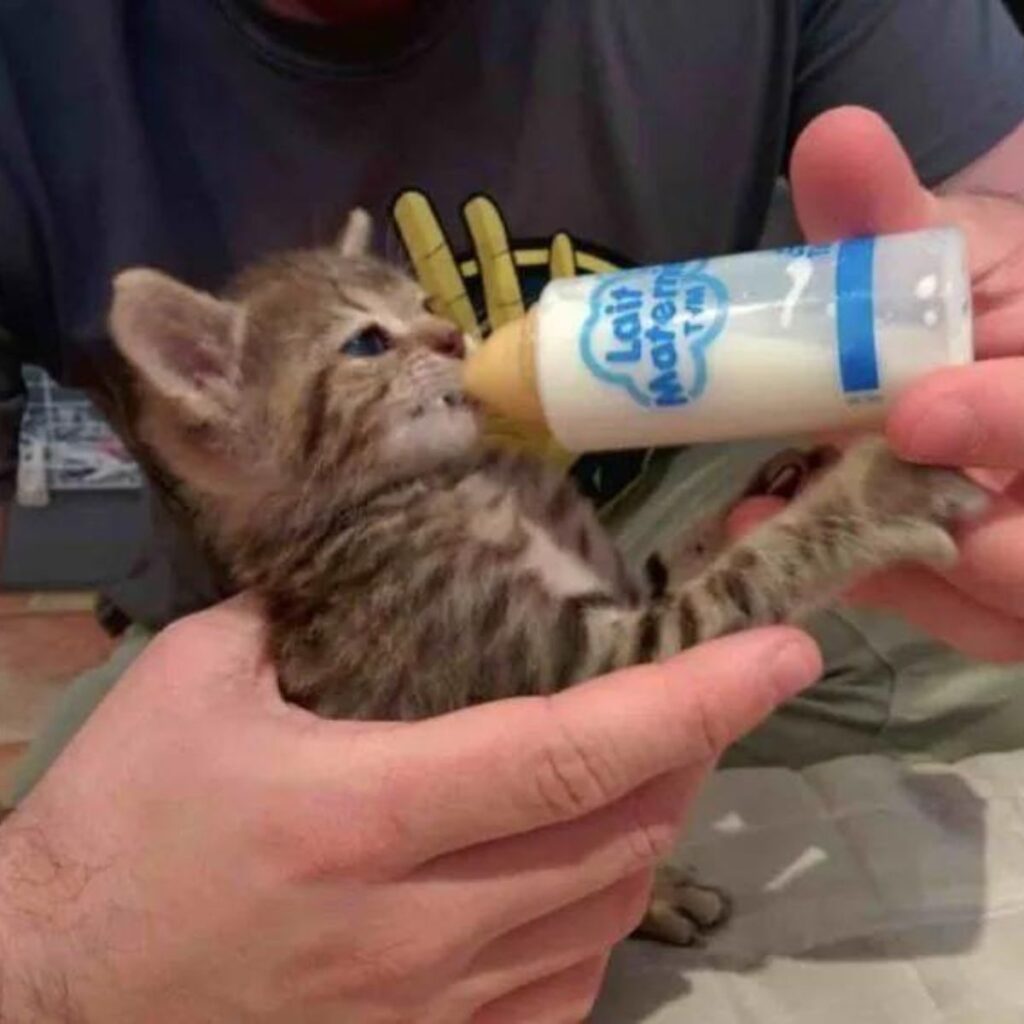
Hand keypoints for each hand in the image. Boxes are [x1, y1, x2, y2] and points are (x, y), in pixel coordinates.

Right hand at [0, 597, 818, 1023]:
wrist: (50, 1002)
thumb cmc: (115, 837)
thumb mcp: (187, 688)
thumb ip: (287, 619)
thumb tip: (354, 580)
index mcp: (371, 812)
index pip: (577, 746)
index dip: (695, 695)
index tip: (781, 649)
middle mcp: (426, 921)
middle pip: (623, 831)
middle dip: (690, 752)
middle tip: (706, 690)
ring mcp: (435, 1009)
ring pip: (609, 912)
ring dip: (651, 826)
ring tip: (652, 763)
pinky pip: (565, 994)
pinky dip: (600, 919)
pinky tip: (584, 876)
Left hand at [734, 107, 1023, 661]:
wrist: (976, 354)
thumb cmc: (968, 298)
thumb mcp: (939, 248)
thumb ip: (889, 211)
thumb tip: (832, 141)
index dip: (1005, 424)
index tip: (915, 416)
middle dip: (948, 531)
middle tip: (818, 500)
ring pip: (998, 606)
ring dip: (889, 570)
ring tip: (777, 527)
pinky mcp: (992, 597)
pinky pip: (948, 616)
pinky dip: (870, 585)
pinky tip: (788, 551)